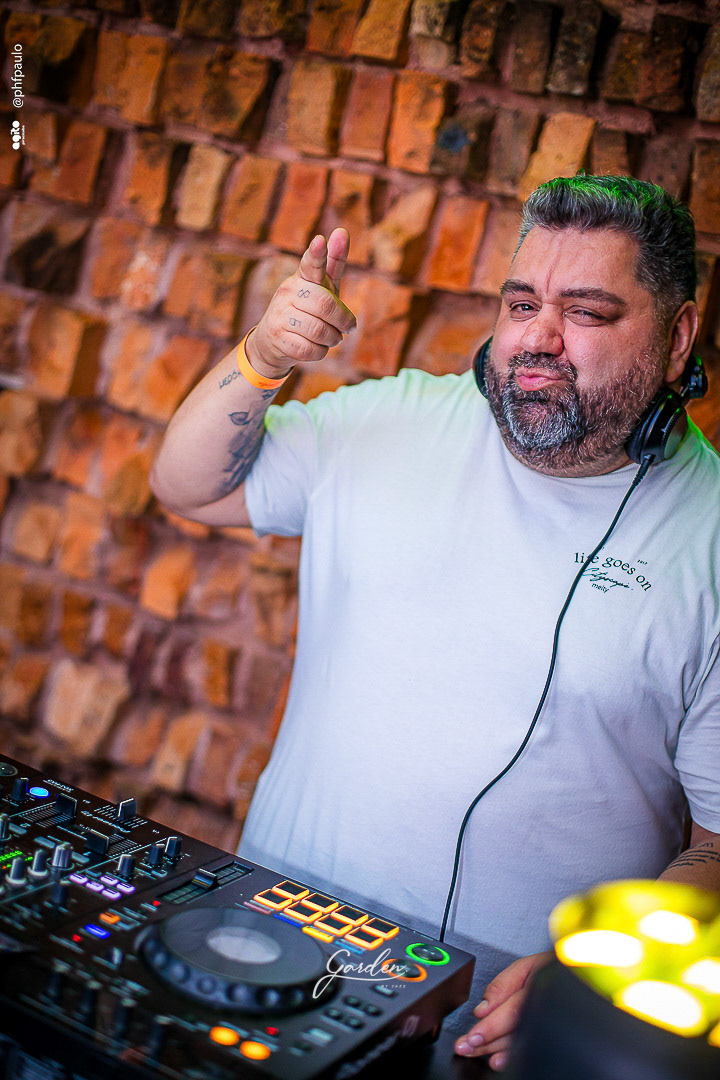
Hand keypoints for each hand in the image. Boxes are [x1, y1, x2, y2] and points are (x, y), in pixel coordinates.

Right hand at [246, 228, 356, 378]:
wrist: (271, 341)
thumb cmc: (305, 308)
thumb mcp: (321, 286)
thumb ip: (333, 262)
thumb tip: (342, 231)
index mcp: (302, 277)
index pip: (310, 263)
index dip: (317, 254)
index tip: (320, 240)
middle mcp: (288, 292)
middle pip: (325, 306)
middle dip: (342, 320)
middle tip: (348, 327)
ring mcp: (280, 315)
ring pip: (319, 331)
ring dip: (333, 338)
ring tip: (332, 337)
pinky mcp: (278, 338)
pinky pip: (310, 349)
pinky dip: (321, 351)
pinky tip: (318, 347)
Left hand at [454, 951, 552, 1069]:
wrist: (575, 979)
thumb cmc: (551, 972)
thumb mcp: (526, 966)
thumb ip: (503, 985)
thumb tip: (482, 1008)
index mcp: (542, 988)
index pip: (514, 1011)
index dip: (492, 1026)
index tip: (473, 1035)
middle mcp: (548, 1010)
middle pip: (515, 1031)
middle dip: (487, 1041)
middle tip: (467, 1046)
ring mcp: (552, 1026)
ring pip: (521, 1042)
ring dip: (496, 1050)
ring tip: (477, 1052)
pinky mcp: (552, 1037)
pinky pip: (531, 1049)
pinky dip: (513, 1056)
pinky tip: (500, 1060)